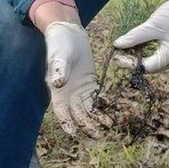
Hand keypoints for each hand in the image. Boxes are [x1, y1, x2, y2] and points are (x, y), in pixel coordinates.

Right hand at [44, 21, 108, 137]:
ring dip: (96, 118)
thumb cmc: (59, 44)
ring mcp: (78, 88)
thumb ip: (59, 70)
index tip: (74, 135)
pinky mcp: (89, 82)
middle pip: (77, 114)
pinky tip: (111, 110)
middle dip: (86, 125)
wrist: (67, 32)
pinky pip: (96, 97)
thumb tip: (57, 84)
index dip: (66, 123)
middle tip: (98, 134)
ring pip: (88, 109)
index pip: (61, 111)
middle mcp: (67, 93)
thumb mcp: (59, 56)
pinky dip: (103, 105)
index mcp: (57, 89)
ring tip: (109, 125)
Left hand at [112, 0, 168, 73]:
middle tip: (116, 53)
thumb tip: (116, 45)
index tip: (115, 56)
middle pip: (149, 67)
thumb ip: (134, 37)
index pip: (146, 67)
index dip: (129, 63)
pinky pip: (155, 57)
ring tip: (123, 50)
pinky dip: (144, 54)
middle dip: (132, 62)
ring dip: (137, 58)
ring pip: (151, 63)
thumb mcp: (152, 25)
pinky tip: (134, 47)